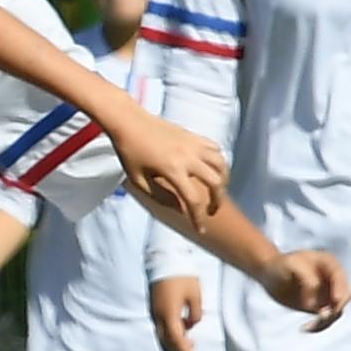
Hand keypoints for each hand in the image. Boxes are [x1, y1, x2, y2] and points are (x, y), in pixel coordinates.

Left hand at [109, 107, 226, 224]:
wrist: (128, 122)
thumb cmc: (129, 152)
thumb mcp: (139, 181)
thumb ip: (161, 197)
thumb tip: (181, 209)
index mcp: (172, 170)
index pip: (193, 200)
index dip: (198, 218)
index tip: (200, 228)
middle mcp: (188, 157)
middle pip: (215, 182)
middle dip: (217, 201)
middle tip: (212, 210)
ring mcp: (193, 144)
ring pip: (221, 164)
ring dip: (222, 180)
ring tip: (216, 190)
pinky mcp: (193, 135)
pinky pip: (215, 148)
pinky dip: (218, 160)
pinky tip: (212, 168)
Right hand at [149, 276, 206, 350]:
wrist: (164, 259)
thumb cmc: (182, 275)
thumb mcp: (196, 295)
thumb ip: (196, 314)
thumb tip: (191, 325)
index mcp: (169, 314)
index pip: (177, 341)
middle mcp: (158, 316)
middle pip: (166, 343)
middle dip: (179, 350)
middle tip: (193, 349)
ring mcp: (154, 311)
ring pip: (162, 336)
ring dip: (175, 341)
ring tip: (190, 337)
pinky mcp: (153, 307)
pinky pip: (161, 326)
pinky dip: (172, 331)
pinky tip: (184, 324)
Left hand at [255, 249, 350, 332]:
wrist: (269, 273)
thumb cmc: (280, 265)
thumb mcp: (292, 266)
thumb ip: (307, 280)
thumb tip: (314, 304)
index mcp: (329, 263)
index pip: (340, 278)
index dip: (340, 290)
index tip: (334, 303)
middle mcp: (333, 279)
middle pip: (344, 296)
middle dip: (335, 308)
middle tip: (321, 318)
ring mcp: (329, 294)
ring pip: (336, 311)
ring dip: (326, 320)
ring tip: (308, 326)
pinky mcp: (321, 307)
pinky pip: (326, 319)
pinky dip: (319, 325)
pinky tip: (305, 328)